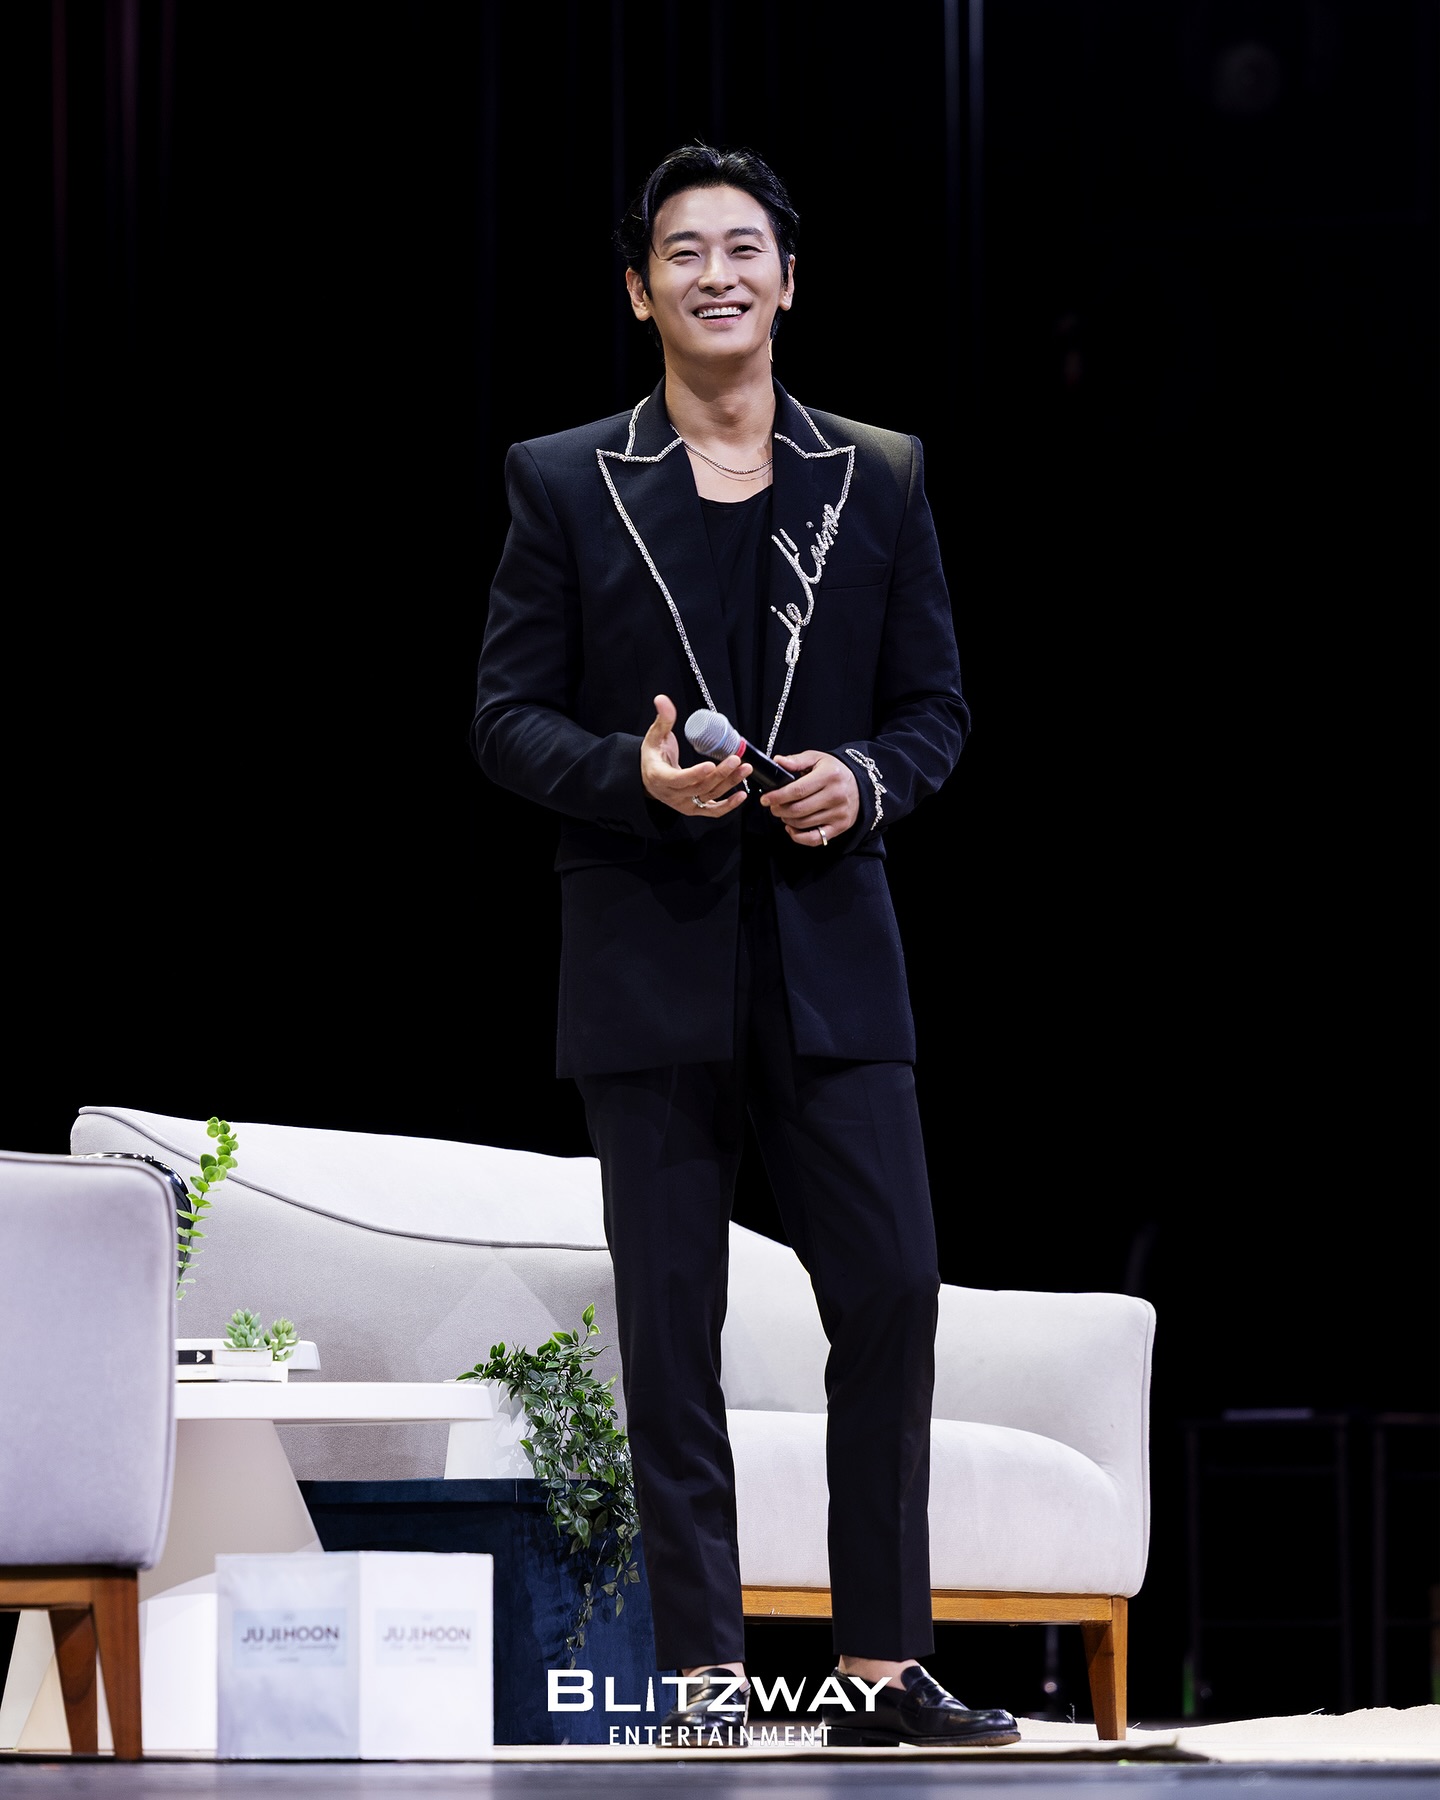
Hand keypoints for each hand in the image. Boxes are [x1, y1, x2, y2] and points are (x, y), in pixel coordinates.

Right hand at [640, 694, 751, 817]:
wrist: (649, 778)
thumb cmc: (653, 756)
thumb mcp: (655, 736)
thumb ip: (662, 719)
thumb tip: (662, 699)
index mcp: (659, 777)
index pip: (677, 779)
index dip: (694, 774)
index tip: (710, 765)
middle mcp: (672, 795)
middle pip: (699, 787)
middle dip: (720, 774)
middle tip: (736, 759)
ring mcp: (684, 804)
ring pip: (709, 796)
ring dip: (729, 784)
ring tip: (744, 768)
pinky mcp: (694, 808)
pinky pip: (712, 811)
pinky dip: (728, 806)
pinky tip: (742, 795)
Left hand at [762, 751, 859, 846]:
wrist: (860, 785)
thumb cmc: (834, 771)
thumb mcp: (817, 759)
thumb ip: (797, 760)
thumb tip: (777, 761)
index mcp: (829, 776)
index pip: (798, 790)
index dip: (778, 796)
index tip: (765, 798)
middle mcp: (836, 796)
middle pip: (798, 809)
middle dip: (779, 810)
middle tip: (773, 806)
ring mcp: (839, 813)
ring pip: (803, 823)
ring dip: (787, 820)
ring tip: (783, 813)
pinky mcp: (840, 827)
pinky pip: (815, 839)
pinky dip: (798, 837)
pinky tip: (791, 828)